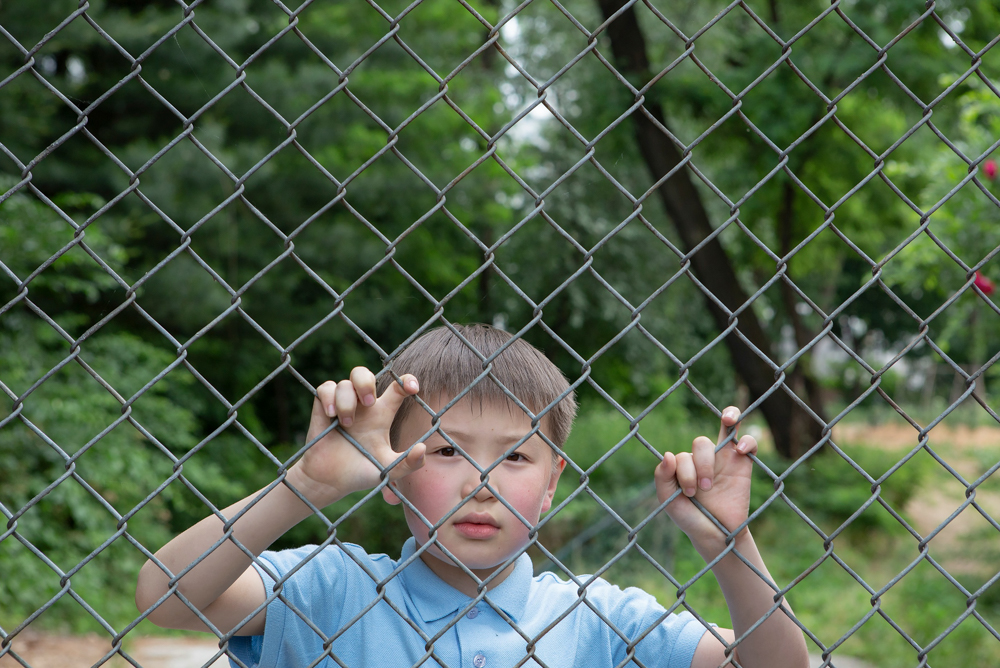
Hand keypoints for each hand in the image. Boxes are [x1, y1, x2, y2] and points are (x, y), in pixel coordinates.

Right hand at [287, 368, 425, 507]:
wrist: (330, 482)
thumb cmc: (361, 473)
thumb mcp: (389, 470)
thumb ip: (409, 463)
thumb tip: (423, 448)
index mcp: (382, 414)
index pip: (396, 388)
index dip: (406, 381)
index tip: (412, 387)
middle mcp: (362, 406)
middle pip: (364, 374)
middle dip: (366, 382)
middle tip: (369, 403)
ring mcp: (342, 405)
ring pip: (345, 382)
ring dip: (347, 400)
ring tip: (347, 424)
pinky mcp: (323, 408)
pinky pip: (326, 388)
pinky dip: (329, 398)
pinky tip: (332, 415)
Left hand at [654, 406, 757, 555]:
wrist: (717, 536)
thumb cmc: (690, 518)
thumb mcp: (669, 500)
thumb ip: (662, 477)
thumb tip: (668, 454)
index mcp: (685, 465)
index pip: (682, 455)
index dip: (684, 471)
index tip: (689, 493)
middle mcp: (704, 459)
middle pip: (701, 443)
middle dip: (701, 465)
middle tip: (703, 489)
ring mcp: (725, 460)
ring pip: (723, 433)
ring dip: (716, 455)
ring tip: (718, 473)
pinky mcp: (744, 466)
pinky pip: (749, 442)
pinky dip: (748, 440)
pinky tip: (742, 449)